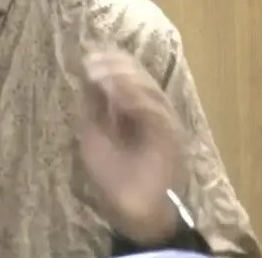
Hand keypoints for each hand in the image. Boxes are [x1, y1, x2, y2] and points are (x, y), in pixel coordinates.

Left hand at [78, 48, 188, 244]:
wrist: (130, 205)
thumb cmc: (110, 172)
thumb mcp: (94, 132)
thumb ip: (94, 105)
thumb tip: (90, 72)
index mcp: (134, 107)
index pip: (128, 75)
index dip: (110, 62)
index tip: (89, 57)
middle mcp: (152, 110)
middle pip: (139, 76)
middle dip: (115, 66)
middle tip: (94, 64)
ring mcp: (164, 121)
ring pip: (149, 88)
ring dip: (124, 79)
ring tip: (101, 76)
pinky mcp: (172, 135)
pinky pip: (157, 110)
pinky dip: (136, 99)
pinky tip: (116, 95)